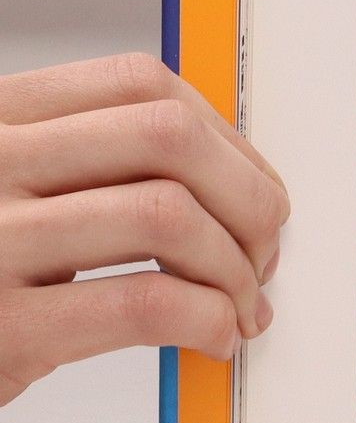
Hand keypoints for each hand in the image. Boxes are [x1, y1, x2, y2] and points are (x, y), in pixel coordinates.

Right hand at [0, 54, 287, 404]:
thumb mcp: (12, 189)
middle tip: (262, 250)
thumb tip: (234, 178)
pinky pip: (146, 303)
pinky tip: (210, 336)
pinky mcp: (4, 328)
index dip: (225, 137)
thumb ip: (93, 164)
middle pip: (169, 136)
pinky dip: (207, 319)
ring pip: (169, 214)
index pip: (141, 86)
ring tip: (238, 303)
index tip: (253, 187)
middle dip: (248, 197)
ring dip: (234, 267)